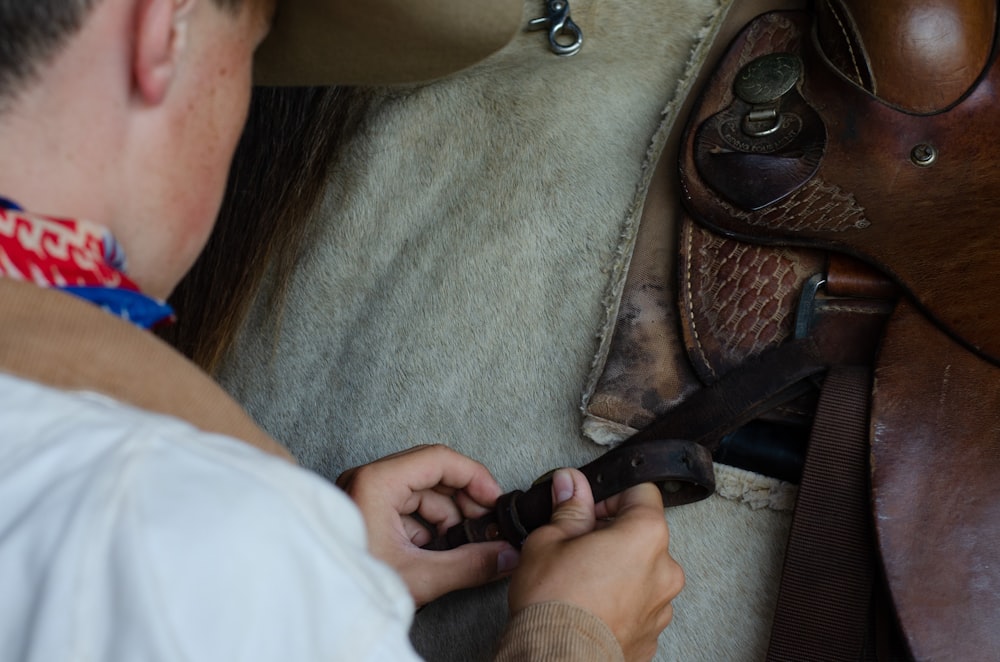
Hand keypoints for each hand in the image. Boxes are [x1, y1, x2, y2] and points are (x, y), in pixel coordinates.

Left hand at [336, 444, 518, 605]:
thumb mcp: (418, 576)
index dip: (474, 477)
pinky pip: (407, 508)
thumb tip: (506, 555)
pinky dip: (429, 526)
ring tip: (466, 545)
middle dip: (464, 501)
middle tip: (487, 525)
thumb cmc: (351, 588)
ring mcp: (364, 495)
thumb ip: (470, 564)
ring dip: (448, 517)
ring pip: (421, 493)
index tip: (495, 499)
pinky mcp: (365, 513)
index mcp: (376, 482)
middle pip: (431, 474)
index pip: (439, 459)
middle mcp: (367, 480)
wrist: (318, 613)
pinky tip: (442, 550)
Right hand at [508, 468, 683, 661]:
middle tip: (576, 543)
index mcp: (645, 536)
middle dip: (610, 532)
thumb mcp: (550, 540)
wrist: (556, 661)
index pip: (642, 492)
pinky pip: (638, 604)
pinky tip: (589, 604)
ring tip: (580, 578)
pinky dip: (619, 600)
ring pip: (641, 571)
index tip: (587, 505)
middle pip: (642, 533)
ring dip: (617, 568)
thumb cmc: (554, 604)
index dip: (610, 493)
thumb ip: (569, 508)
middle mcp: (664, 570)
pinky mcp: (651, 635)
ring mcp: (661, 607)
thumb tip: (571, 485)